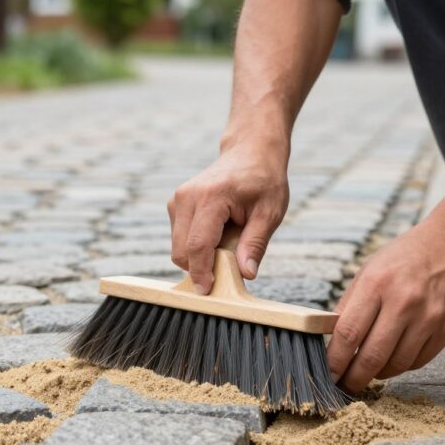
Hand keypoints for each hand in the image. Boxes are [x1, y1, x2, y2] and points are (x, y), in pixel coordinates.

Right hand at [167, 143, 289, 293]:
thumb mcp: (270, 212)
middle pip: (181, 251)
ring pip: (178, 247)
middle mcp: (186, 197)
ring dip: (199, 255)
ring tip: (227, 241)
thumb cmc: (263, 180)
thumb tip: (246, 274)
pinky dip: (196, 246)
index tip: (207, 292)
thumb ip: (255, 244)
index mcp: (211, 197)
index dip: (201, 273)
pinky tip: (218, 234)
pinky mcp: (175, 205)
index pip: (197, 245)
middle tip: (229, 266)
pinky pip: (180, 239)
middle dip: (201, 267)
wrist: (250, 151)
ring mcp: (177, 200)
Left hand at [327, 221, 444, 392]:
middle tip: (344, 387)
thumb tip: (329, 340)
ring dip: (377, 374)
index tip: (327, 374)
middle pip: (371, 357)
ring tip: (368, 371)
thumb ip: (349, 305)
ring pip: (396, 365)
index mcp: (376, 284)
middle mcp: (403, 302)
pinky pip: (418, 362)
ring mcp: (429, 317)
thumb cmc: (405, 257)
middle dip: (353, 379)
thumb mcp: (368, 270)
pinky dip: (401, 367)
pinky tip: (393, 360)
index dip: (334, 361)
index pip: (348, 334)